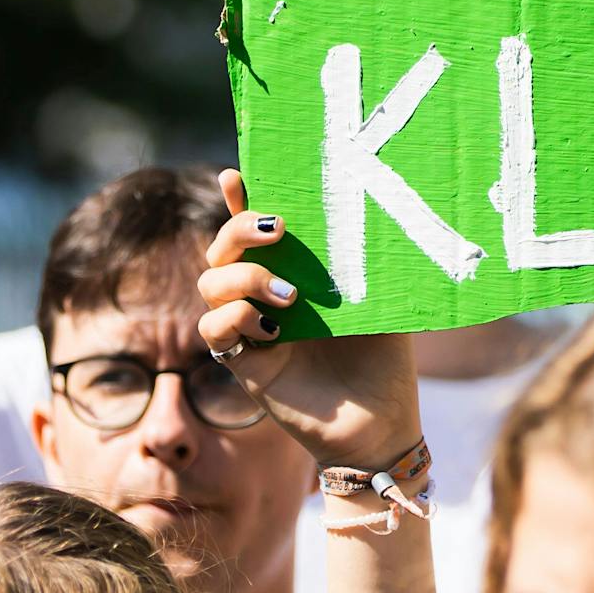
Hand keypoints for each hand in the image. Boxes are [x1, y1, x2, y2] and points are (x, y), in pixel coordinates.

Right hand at [196, 169, 421, 471]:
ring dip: (243, 278)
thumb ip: (366, 264)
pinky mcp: (244, 362)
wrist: (381, 420)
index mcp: (297, 271)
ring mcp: (251, 326)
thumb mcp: (381, 298)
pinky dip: (236, 319)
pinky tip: (274, 330)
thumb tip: (381, 218)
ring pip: (210, 284)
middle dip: (239, 229)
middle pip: (222, 248)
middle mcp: (265, 293)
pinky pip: (215, 330)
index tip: (236, 172)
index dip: (242, 198)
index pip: (259, 228)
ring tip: (290, 297)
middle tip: (279, 230)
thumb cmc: (384, 356)